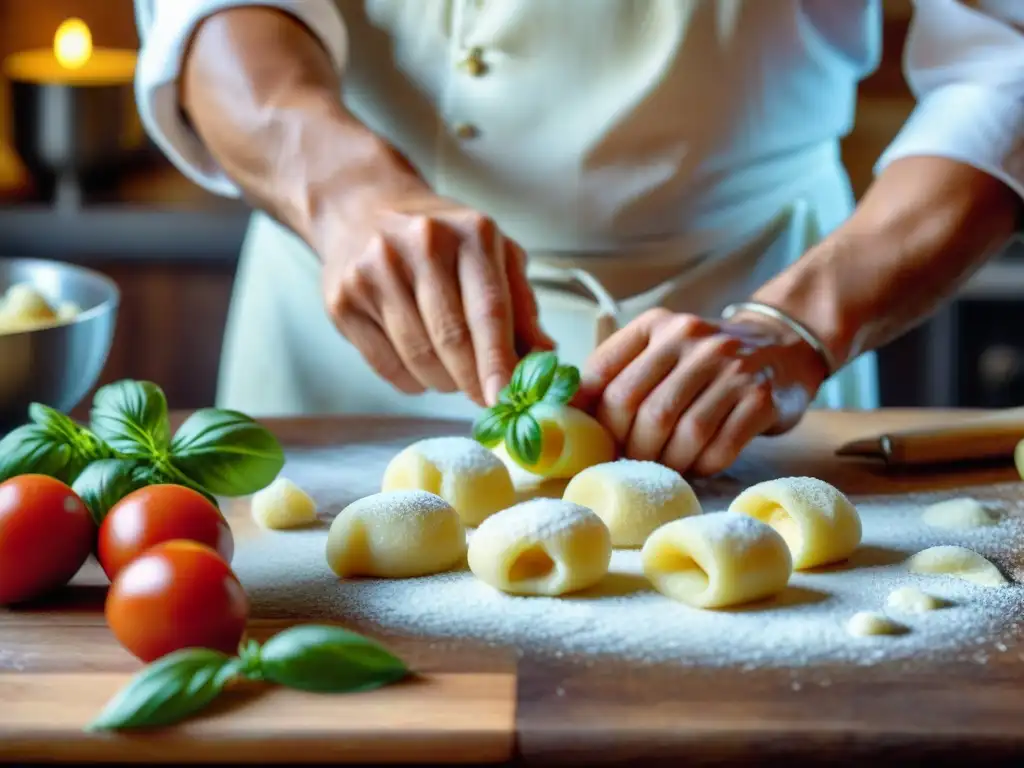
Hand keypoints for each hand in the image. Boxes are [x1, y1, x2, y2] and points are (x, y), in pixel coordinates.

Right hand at [310, 151, 552, 405]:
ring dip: (443, 381)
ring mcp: (375, 271)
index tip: (505, 398)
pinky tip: (420, 365)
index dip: (498, 361)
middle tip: (485, 397)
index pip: (488, 310)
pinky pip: (386, 366)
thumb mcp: (494, 256)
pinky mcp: (343, 300)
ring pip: (418, 358)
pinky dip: (411, 380)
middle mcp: (421, 245)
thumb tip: (544, 360)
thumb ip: (522, 307)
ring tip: (452, 372)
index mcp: (470, 233)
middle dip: (473, 381)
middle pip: (451, 339)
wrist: (363, 209)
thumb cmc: (442, 240)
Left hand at [574, 308, 828, 475]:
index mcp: (657, 324)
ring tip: (663, 467)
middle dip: (628, 446)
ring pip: (681, 432)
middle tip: (629, 461)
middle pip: (640, 408)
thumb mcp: (661, 346)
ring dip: (666, 460)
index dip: (589, 415)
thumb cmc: (704, 359)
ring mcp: (731, 367)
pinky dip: (702, 464)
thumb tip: (567, 412)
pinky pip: (720, 446)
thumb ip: (619, 370)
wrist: (782, 344)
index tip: (588, 440)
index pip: (604, 372)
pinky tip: (697, 465)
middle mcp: (692, 339)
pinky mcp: (761, 398)